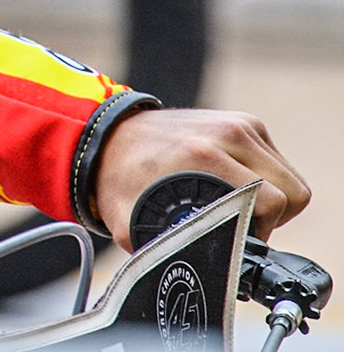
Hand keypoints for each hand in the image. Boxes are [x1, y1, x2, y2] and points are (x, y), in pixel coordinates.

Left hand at [92, 107, 310, 248]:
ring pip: (290, 178)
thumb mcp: (130, 221)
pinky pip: (277, 161)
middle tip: (241, 225)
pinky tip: (236, 185)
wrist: (108, 136)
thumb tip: (186, 278)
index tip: (236, 237)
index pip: (272, 202)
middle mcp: (226, 134)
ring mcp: (238, 123)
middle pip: (292, 193)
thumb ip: (161, 249)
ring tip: (237, 206)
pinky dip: (266, 179)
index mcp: (202, 155)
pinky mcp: (242, 121)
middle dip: (273, 218)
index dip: (261, 231)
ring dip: (272, 199)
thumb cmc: (119, 177)